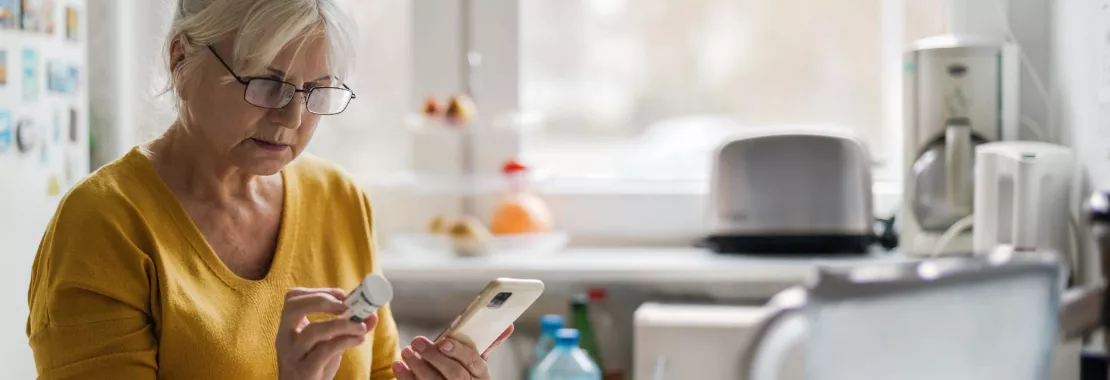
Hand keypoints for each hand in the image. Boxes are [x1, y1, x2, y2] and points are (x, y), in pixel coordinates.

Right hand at [276, 288, 375, 379]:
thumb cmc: (315, 366)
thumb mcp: (329, 343)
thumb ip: (348, 328)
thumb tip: (372, 314)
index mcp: (288, 327)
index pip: (293, 298)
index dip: (317, 291)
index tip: (342, 295)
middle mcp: (285, 339)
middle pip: (293, 308)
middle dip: (322, 301)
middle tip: (346, 306)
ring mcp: (293, 355)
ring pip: (313, 331)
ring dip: (342, 324)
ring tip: (361, 326)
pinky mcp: (304, 371)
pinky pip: (323, 351)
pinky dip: (345, 341)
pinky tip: (358, 340)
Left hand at [392, 325, 513, 379]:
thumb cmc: (466, 375)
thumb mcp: (477, 364)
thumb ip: (488, 343)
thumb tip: (508, 325)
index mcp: (481, 375)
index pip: (473, 362)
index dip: (458, 352)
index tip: (443, 341)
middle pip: (453, 374)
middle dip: (434, 357)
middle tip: (417, 341)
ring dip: (417, 366)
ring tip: (406, 351)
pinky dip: (406, 378)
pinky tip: (398, 366)